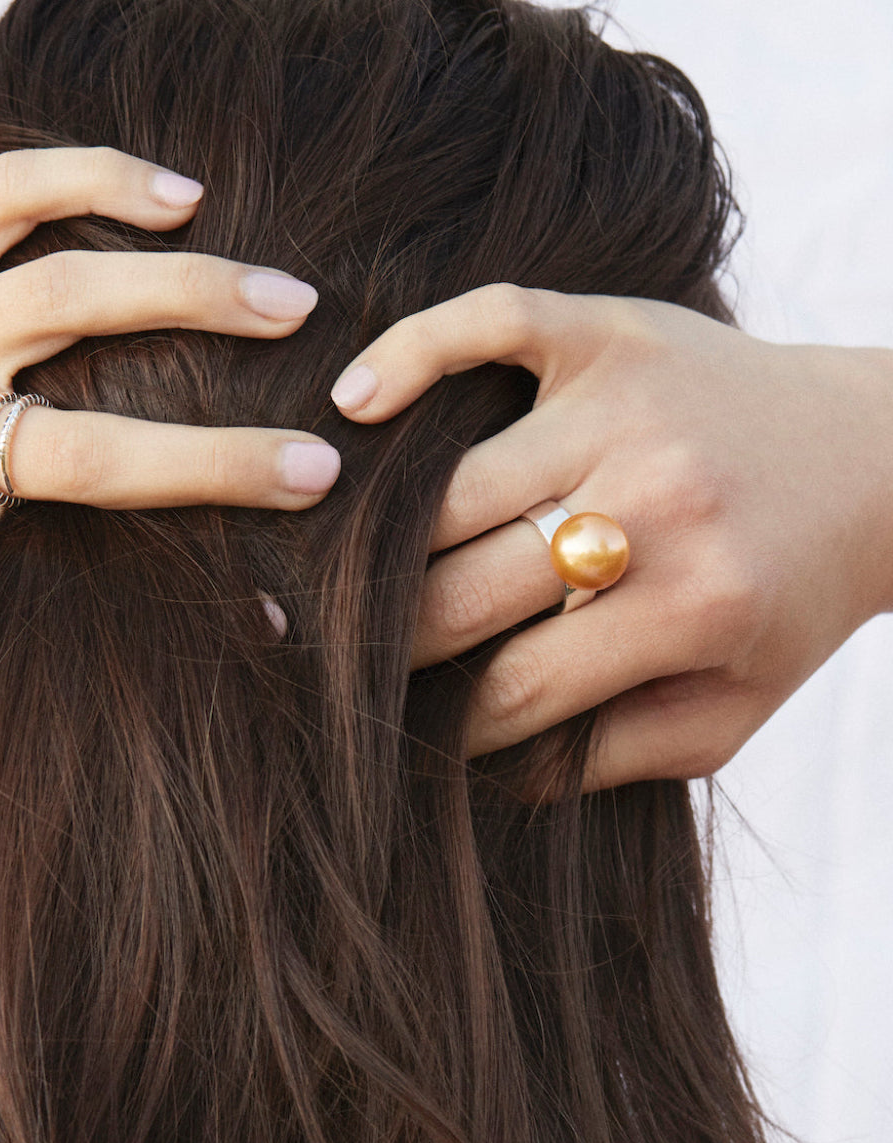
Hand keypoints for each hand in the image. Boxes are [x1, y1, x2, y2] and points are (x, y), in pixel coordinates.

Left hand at [0, 147, 338, 729]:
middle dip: (221, 448)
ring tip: (295, 303)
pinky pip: (10, 194)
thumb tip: (114, 744)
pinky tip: (183, 197)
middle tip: (326, 450)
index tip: (283, 598)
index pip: (84, 545)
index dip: (190, 560)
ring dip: (194, 291)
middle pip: (93, 424)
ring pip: (69, 287)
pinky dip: (98, 178)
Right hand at [330, 285, 892, 789]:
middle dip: (402, 643)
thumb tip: (483, 770)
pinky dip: (406, 356)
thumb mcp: (730, 709)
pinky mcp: (610, 332)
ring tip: (349, 569)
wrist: (873, 459)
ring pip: (447, 488)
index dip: (449, 726)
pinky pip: (483, 325)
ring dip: (381, 542)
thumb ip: (614, 756)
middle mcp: (657, 502)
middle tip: (366, 656)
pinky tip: (350, 403)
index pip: (515, 690)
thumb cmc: (787, 596)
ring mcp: (627, 405)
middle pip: (464, 592)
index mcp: (692, 606)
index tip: (415, 727)